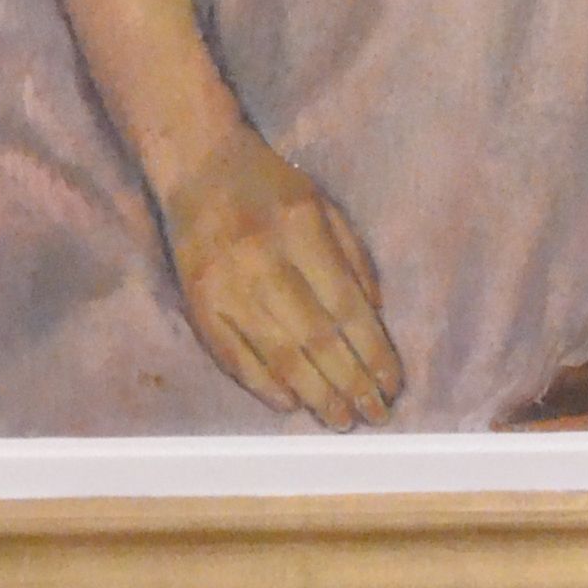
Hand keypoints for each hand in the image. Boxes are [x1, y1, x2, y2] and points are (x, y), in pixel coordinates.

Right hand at [157, 123, 402, 427]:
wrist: (197, 167)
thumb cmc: (270, 186)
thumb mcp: (325, 205)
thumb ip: (353, 259)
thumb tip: (375, 319)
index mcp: (301, 231)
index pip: (345, 306)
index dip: (372, 352)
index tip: (391, 384)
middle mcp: (262, 262)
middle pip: (314, 338)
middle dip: (349, 382)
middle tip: (373, 415)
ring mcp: (224, 287)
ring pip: (276, 354)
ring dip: (313, 393)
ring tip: (340, 420)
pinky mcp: (196, 304)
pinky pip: (232, 356)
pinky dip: (262, 384)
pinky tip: (289, 404)